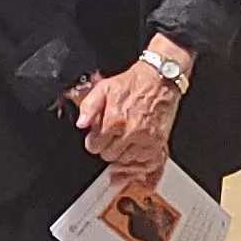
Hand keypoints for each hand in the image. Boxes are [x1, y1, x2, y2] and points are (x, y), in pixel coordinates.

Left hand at [69, 36, 190, 187]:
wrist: (159, 80)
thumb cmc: (132, 84)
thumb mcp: (104, 88)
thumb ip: (89, 106)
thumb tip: (81, 124)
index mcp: (114, 120)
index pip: (94, 147)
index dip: (94, 141)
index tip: (99, 136)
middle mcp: (130, 132)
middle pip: (109, 156)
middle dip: (108, 147)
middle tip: (114, 135)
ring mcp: (145, 139)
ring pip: (125, 161)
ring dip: (123, 153)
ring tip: (126, 138)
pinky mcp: (158, 143)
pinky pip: (143, 161)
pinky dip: (138, 157)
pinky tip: (136, 146)